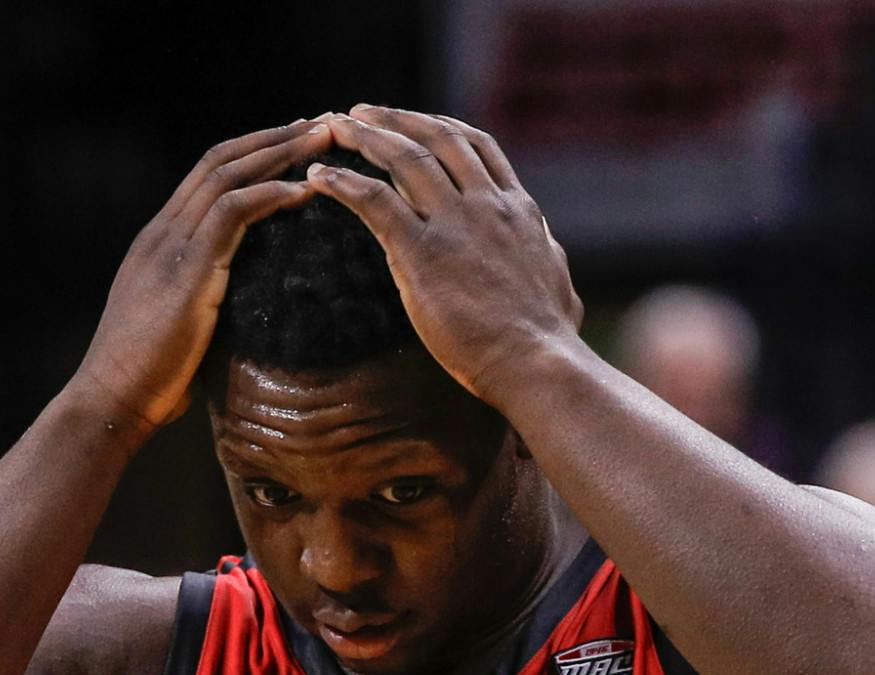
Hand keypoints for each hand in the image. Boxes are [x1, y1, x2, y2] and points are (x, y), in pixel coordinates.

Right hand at [68, 119, 332, 433]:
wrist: (112, 400)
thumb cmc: (148, 379)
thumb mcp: (180, 325)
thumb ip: (206, 300)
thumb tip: (247, 307)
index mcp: (159, 241)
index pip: (207, 176)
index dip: (252, 153)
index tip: (294, 144)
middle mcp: (162, 232)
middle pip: (220, 161)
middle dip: (273, 137)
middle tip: (321, 124)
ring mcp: (171, 246)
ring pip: (228, 175)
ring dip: (280, 153)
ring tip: (324, 140)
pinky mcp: (187, 269)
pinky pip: (233, 212)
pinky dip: (271, 194)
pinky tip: (307, 190)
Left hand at [309, 105, 583, 407]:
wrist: (537, 362)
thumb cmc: (549, 337)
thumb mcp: (556, 277)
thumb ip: (543, 251)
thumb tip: (546, 246)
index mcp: (517, 209)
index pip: (477, 147)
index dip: (441, 127)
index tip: (415, 122)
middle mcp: (486, 204)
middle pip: (437, 138)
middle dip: (396, 119)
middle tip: (362, 112)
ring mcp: (455, 224)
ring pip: (404, 158)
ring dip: (364, 137)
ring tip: (333, 127)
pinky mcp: (422, 253)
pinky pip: (374, 201)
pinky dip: (343, 182)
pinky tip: (318, 176)